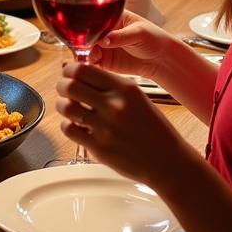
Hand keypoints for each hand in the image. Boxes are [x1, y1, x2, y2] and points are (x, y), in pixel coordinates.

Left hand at [56, 61, 186, 185]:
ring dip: (63, 106)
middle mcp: (114, 105)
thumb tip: (79, 74)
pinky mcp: (99, 148)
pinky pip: (69, 130)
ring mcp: (106, 127)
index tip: (68, 73)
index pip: (83, 70)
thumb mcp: (137, 98)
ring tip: (69, 108)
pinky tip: (77, 126)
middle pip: (70, 86)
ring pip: (66, 107)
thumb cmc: (153, 129)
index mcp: (125, 89)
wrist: (168, 162)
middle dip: (62, 86)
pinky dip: (68, 126)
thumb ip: (110, 86)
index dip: (69, 70)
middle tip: (65, 89)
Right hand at [85, 11, 177, 79]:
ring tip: (92, 56)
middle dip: (82, 39)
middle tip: (86, 46)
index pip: (93, 17)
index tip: (84, 31)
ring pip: (86, 48)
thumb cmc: (153, 39)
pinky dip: (89, 63)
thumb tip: (103, 40)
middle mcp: (103, 31)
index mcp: (111, 17)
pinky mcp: (104, 61)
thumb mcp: (138, 33)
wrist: (162, 59)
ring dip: (84, 52)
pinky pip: (92, 62)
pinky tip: (92, 63)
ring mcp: (102, 46)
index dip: (86, 22)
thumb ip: (120, 36)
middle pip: (86, 33)